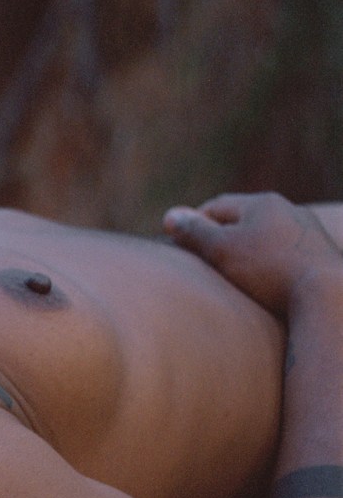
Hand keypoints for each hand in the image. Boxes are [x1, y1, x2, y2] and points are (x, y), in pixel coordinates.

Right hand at [162, 191, 342, 318]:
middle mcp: (289, 210)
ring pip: (267, 239)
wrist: (328, 295)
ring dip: (248, 252)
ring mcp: (308, 233)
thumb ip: (194, 232)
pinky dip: (270, 266)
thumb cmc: (269, 270)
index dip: (193, 226)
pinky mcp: (320, 257)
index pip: (215, 207)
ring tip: (235, 276)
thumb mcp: (222, 249)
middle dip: (222, 238)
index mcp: (263, 202)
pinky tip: (267, 284)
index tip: (178, 247)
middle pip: (244, 221)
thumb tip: (170, 215)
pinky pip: (286, 256)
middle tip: (204, 262)